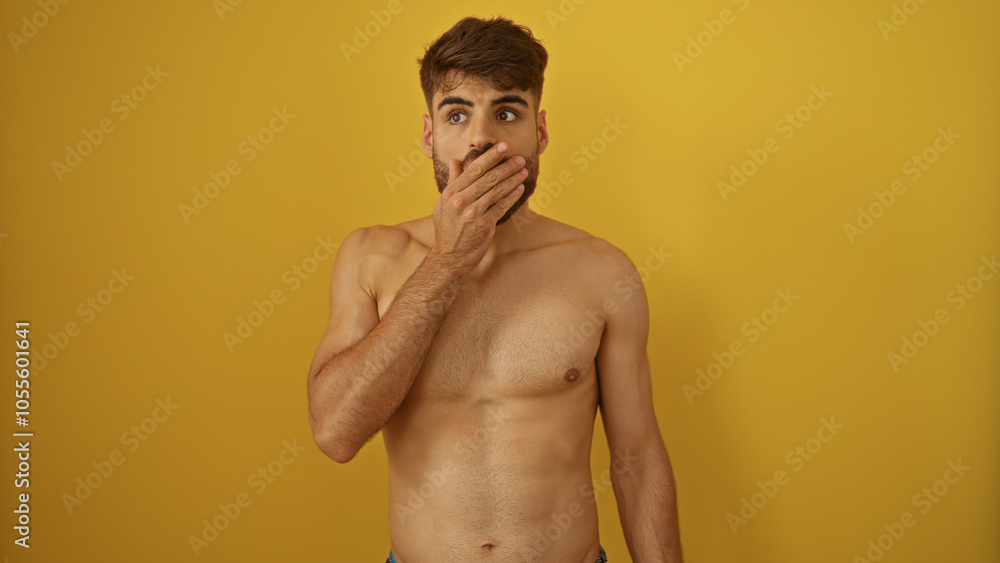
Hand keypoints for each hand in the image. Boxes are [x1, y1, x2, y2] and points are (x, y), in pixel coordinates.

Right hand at [430, 142, 526, 274]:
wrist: (449, 257)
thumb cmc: (447, 229)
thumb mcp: (444, 204)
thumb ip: (453, 182)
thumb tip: (456, 161)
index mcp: (451, 192)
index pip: (474, 169)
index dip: (490, 157)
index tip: (503, 147)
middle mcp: (461, 200)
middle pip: (488, 178)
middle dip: (506, 166)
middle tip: (519, 158)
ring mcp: (472, 213)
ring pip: (497, 191)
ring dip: (512, 179)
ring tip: (523, 171)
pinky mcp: (484, 225)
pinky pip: (501, 206)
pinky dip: (512, 196)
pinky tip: (520, 188)